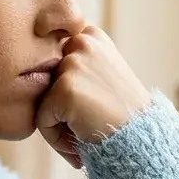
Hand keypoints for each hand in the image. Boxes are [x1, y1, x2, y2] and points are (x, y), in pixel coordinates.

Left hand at [36, 26, 152, 168]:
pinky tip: (80, 142)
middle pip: (46, 81)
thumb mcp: (104, 75)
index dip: (66, 92)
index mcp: (91, 36)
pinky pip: (41, 119)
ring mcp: (73, 63)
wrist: (144, 139)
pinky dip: (56, 137)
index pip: (54, 64)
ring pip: (41, 100)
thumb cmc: (122, 115)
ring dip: (58, 124)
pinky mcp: (65, 88)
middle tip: (84, 126)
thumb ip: (76, 67)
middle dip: (60, 108)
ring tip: (84, 134)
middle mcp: (82, 42)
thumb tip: (34, 72)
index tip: (89, 109)